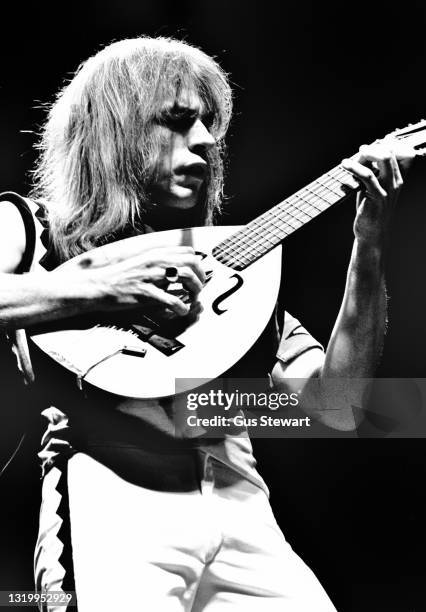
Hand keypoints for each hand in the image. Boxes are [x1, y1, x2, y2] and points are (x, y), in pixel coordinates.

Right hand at [82, 246, 204, 316]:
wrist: (98, 285)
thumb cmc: (120, 277)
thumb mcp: (141, 263)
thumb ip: (159, 264)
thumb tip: (177, 269)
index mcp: (155, 253)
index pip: (188, 251)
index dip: (197, 263)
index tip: (198, 275)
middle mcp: (156, 261)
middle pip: (192, 261)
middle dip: (200, 276)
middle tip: (197, 288)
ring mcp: (151, 276)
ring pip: (186, 276)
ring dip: (195, 289)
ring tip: (192, 298)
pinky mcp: (146, 293)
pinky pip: (172, 299)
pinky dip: (181, 307)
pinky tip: (181, 311)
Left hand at [341, 138, 414, 246]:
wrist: (372, 234)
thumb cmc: (370, 212)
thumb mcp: (373, 190)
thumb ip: (371, 174)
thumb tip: (359, 157)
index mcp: (397, 180)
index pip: (399, 153)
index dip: (384, 146)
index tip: (369, 148)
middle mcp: (396, 182)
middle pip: (390, 151)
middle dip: (373, 147)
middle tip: (359, 151)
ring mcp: (388, 189)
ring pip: (383, 158)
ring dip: (365, 153)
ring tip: (350, 158)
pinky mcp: (378, 196)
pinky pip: (367, 175)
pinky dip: (354, 167)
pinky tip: (345, 165)